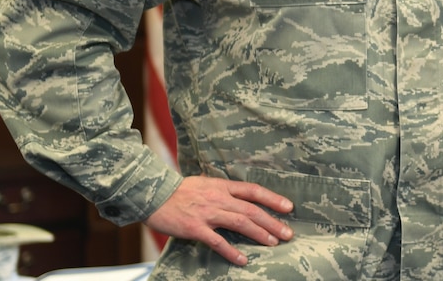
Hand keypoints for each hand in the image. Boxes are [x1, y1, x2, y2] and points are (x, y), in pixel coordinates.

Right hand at [145, 175, 294, 265]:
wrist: (153, 194)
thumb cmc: (179, 190)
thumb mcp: (205, 183)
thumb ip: (223, 190)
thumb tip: (239, 196)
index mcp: (222, 186)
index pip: (253, 191)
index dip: (272, 198)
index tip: (289, 207)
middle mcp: (218, 198)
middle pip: (251, 210)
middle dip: (272, 222)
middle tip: (288, 233)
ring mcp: (207, 213)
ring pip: (240, 223)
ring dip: (259, 234)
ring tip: (273, 243)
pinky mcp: (195, 228)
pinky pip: (217, 241)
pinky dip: (231, 251)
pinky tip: (243, 259)